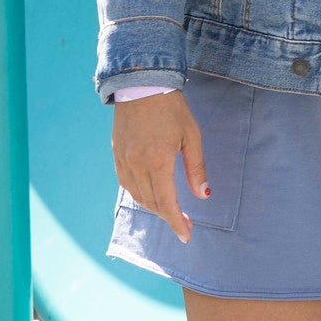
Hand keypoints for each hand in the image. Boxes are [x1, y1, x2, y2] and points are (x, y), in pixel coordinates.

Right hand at [111, 90, 205, 244]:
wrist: (142, 84)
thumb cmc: (172, 108)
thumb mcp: (192, 136)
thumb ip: (196, 168)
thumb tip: (204, 195)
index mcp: (158, 161)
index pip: (167, 202)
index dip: (176, 222)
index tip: (186, 236)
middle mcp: (137, 165)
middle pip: (152, 202)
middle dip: (168, 216)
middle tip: (184, 223)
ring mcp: (124, 160)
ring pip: (137, 196)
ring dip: (154, 207)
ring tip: (170, 210)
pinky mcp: (116, 155)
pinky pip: (127, 184)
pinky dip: (140, 194)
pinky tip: (151, 195)